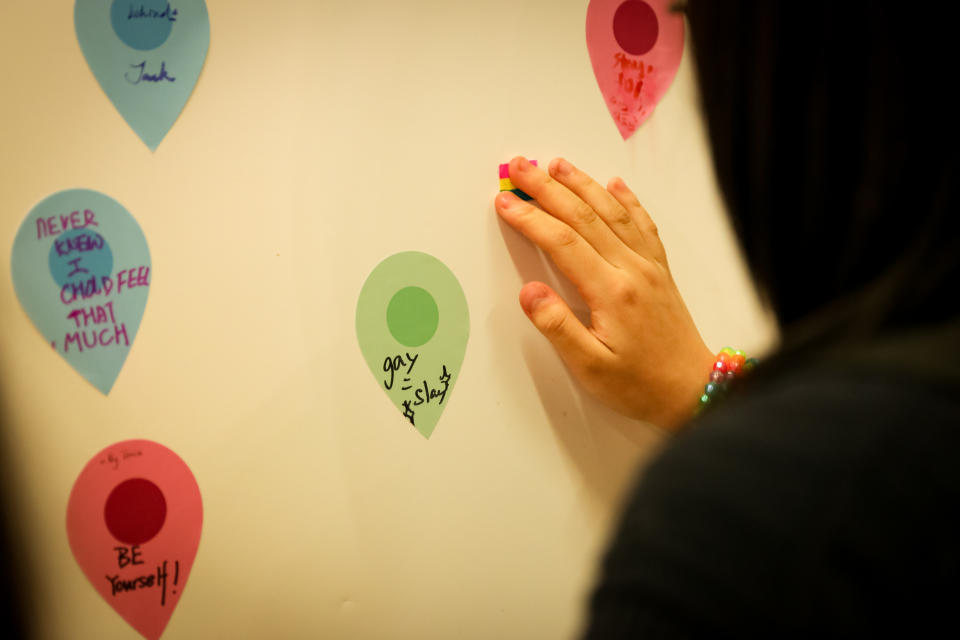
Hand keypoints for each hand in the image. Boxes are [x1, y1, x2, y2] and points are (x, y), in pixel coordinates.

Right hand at [495, 156, 713, 429]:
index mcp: (612, 292)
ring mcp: (649, 266)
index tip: (505, 201)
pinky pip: (643, 224)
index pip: (563, 243)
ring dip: (583, 184)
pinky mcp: (660, 270)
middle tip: (520, 166)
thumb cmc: (639, 384)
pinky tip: (615, 185)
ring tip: (557, 164)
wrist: (692, 390)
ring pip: (613, 213)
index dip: (531, 219)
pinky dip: (627, 200)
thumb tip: (529, 292)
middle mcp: (633, 270)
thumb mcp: (590, 367)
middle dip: (548, 188)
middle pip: (585, 217)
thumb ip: (558, 327)